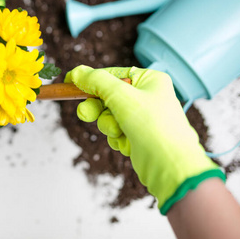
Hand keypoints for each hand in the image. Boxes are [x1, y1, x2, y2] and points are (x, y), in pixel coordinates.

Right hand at [65, 65, 224, 213]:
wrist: (170, 166)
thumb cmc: (153, 126)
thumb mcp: (121, 96)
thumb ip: (96, 82)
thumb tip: (77, 72)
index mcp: (149, 81)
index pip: (112, 74)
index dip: (90, 79)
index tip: (69, 81)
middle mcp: (147, 97)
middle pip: (107, 96)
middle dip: (96, 108)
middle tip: (85, 114)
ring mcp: (142, 118)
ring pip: (108, 116)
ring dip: (109, 125)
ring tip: (119, 132)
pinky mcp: (138, 137)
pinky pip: (115, 132)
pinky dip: (116, 138)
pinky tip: (128, 143)